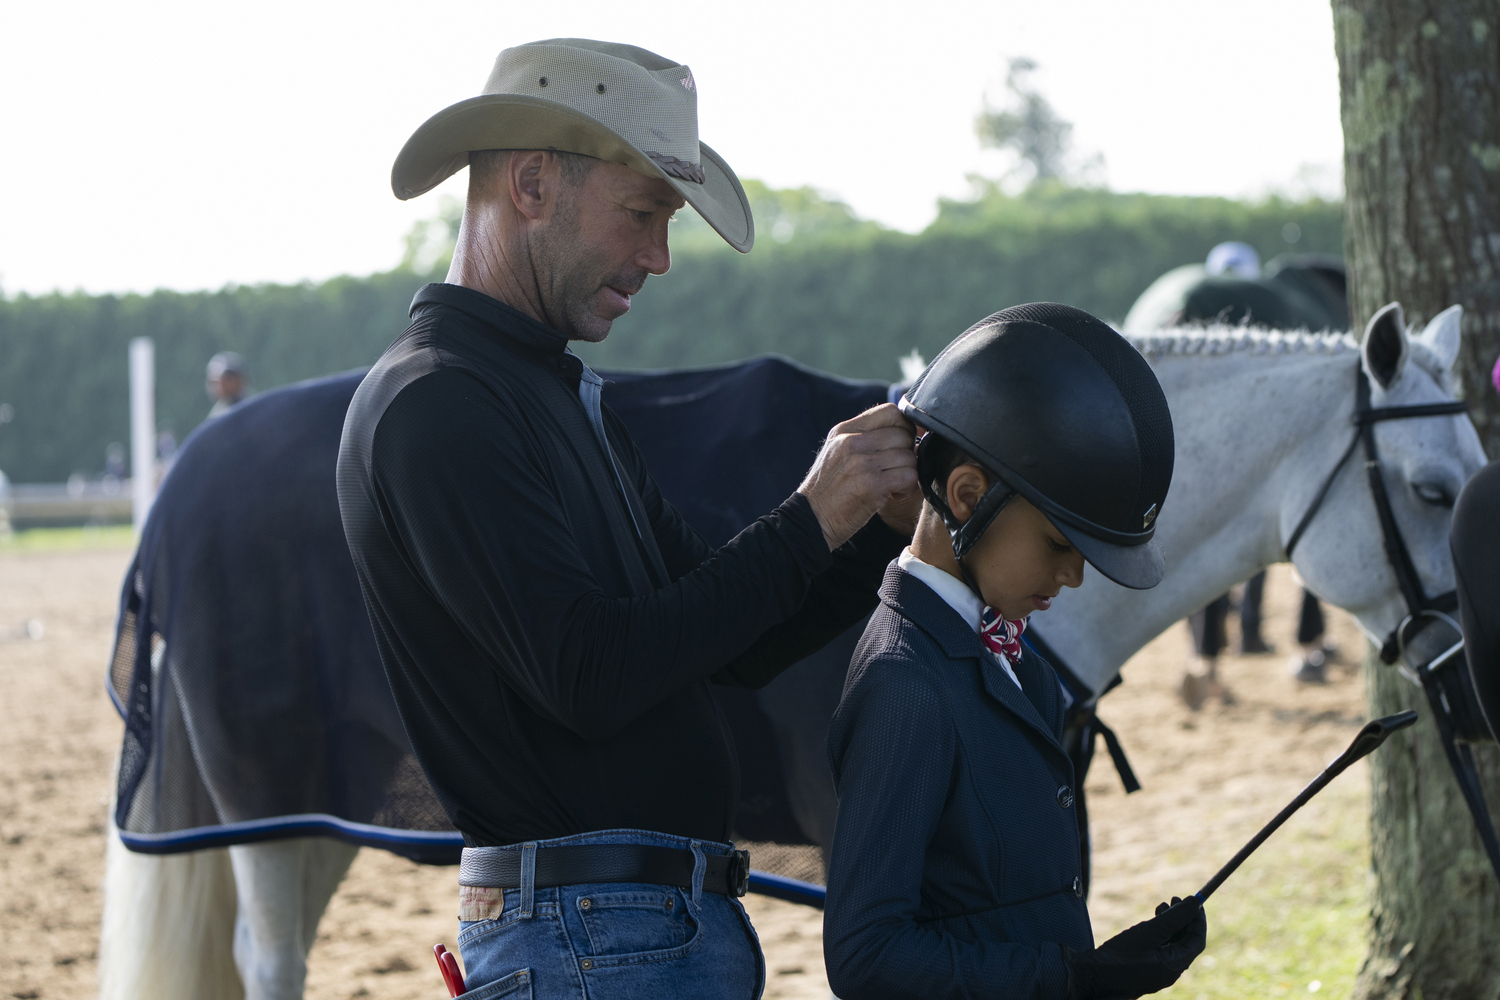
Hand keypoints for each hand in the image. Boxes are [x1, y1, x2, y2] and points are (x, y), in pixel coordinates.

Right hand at [798, 404, 918, 549]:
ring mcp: (862, 463)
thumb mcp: (836, 452)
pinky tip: (894, 494)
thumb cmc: (827, 489)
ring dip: (907, 472)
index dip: (905, 425)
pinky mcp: (872, 485)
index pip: (890, 411)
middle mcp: (852, 442)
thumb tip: (902, 427)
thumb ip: (863, 436)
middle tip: (895, 469)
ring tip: (893, 484)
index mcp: (844, 431)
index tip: (905, 441)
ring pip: (908, 456)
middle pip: (902, 434)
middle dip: (906, 453)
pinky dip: (907, 487)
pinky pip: (909, 476)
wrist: (810, 519)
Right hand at [1064, 896, 1206, 998]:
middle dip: (1183, 919)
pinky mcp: (1144, 971)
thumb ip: (1175, 918)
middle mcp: (1169, 972)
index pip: (1196, 940)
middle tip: (1175, 898)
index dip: (1198, 919)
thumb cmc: (1121, 955)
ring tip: (1160, 906)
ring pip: (1171, 946)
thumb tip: (1195, 902)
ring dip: (1170, 925)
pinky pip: (1159, 951)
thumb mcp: (1150, 932)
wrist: (1091, 978)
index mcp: (1175, 965)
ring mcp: (1157, 973)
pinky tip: (1148, 924)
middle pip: (1185, 942)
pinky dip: (1159, 935)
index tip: (1195, 900)